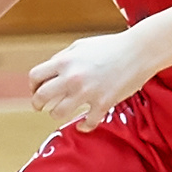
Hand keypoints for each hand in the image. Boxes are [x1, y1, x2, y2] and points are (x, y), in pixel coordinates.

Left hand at [29, 31, 154, 129]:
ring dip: (56, 114)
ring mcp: (87, 92)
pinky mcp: (103, 103)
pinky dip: (83, 126)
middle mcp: (72, 77)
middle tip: (40, 107)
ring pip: (58, 113)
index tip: (36, 90)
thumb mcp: (81, 46)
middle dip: (37, 104)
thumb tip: (48, 71)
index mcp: (65, 61)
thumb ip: (63, 58)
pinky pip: (87, 123)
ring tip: (60, 112)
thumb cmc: (110, 46)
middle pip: (41, 97)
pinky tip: (82, 124)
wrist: (138, 51)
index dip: (33, 86)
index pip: (35, 76)